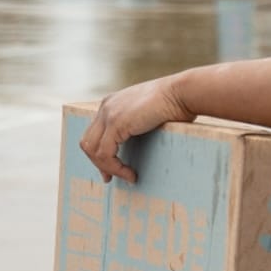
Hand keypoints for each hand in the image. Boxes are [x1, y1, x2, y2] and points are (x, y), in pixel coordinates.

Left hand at [79, 75, 194, 182]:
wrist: (182, 93)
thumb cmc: (176, 103)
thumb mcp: (149, 113)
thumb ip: (137, 124)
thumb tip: (138, 143)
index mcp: (112, 103)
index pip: (94, 133)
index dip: (99, 154)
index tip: (110, 170)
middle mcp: (106, 107)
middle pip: (88, 142)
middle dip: (97, 163)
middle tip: (110, 178)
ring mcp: (109, 114)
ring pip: (92, 150)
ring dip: (107, 167)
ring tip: (125, 176)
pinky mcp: (116, 123)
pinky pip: (105, 154)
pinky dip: (115, 168)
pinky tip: (131, 173)